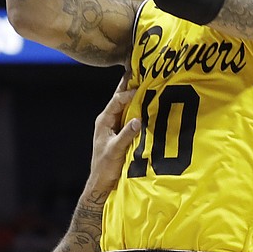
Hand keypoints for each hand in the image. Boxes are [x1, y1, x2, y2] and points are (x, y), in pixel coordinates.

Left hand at [89, 77, 140, 192]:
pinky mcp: (122, 133)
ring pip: (127, 106)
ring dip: (136, 95)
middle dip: (131, 85)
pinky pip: (131, 116)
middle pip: (121, 98)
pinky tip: (149, 103)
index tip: (143, 88)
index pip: (117, 100)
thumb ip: (126, 135)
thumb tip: (138, 120)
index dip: (129, 92)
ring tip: (148, 80)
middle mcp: (109, 120)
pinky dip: (140, 108)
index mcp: (104, 121)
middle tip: (142, 69)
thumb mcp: (116, 150)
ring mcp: (116, 126)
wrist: (102, 182)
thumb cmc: (105, 167)